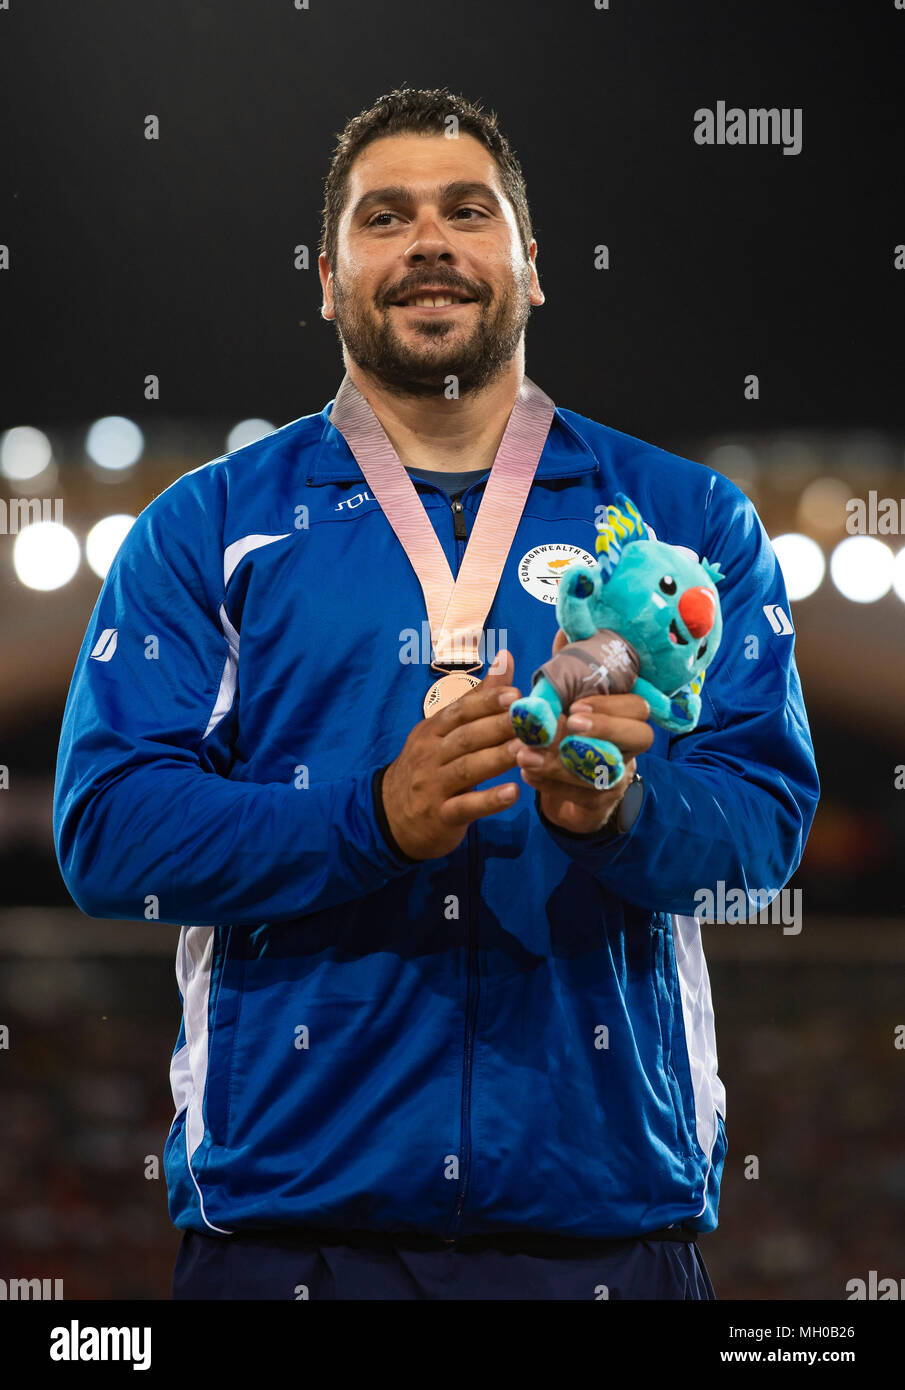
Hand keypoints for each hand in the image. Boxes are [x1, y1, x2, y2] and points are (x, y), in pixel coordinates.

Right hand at [381, 651, 521, 859]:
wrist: (391, 815)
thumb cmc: (429, 767)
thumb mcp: (443, 732)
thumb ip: (478, 698)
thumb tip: (506, 657)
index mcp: (432, 731)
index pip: (459, 712)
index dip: (486, 702)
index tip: (515, 694)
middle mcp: (430, 755)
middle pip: (465, 738)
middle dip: (498, 727)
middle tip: (531, 722)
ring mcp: (433, 786)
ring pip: (466, 769)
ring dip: (497, 759)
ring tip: (525, 751)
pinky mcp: (440, 816)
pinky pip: (465, 807)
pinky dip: (489, 801)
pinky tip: (513, 794)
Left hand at [510, 629, 652, 833]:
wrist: (560, 782)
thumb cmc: (563, 728)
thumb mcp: (563, 696)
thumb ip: (567, 666)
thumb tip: (564, 628)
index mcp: (621, 714)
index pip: (638, 706)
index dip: (611, 706)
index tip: (577, 705)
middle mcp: (628, 744)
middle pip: (642, 736)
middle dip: (606, 728)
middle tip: (570, 724)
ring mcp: (618, 775)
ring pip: (606, 771)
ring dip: (564, 762)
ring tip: (526, 755)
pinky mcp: (599, 802)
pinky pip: (584, 796)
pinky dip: (552, 785)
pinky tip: (527, 774)